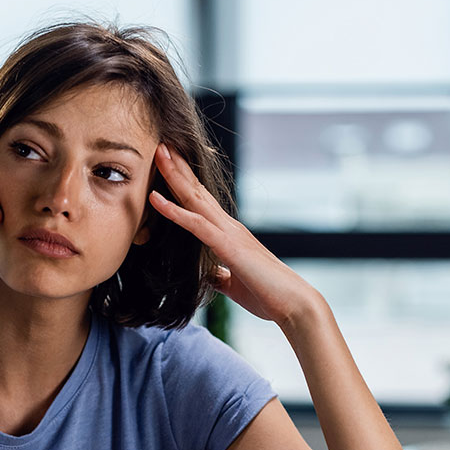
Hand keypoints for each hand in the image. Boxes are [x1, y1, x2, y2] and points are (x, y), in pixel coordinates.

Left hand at [148, 143, 319, 326]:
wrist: (294, 304)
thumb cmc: (269, 296)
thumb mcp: (234, 284)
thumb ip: (219, 276)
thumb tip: (208, 275)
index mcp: (230, 235)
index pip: (202, 203)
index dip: (185, 183)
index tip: (168, 164)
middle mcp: (229, 227)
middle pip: (197, 191)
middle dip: (178, 167)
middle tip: (160, 144)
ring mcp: (229, 233)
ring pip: (195, 198)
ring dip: (174, 175)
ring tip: (158, 153)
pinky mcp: (228, 246)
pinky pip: (195, 224)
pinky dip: (173, 211)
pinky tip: (155, 198)